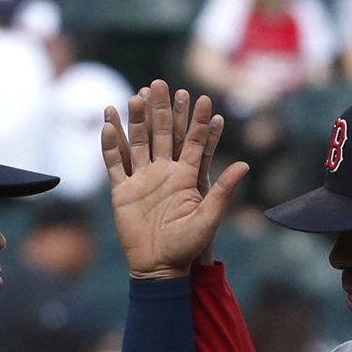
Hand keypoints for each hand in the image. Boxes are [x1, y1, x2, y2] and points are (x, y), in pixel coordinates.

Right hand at [103, 78, 247, 279]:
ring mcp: (141, 180)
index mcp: (185, 176)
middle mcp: (163, 172)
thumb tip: (244, 165)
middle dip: (162, 109)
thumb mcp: (209, 218)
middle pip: (162, 134)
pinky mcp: (122, 192)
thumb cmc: (187, 246)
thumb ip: (223, 191)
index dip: (197, 120)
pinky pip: (114, 165)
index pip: (192, 141)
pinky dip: (110, 146)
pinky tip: (107, 125)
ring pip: (136, 143)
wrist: (159, 267)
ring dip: (134, 121)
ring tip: (134, 97)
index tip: (202, 97)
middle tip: (160, 84)